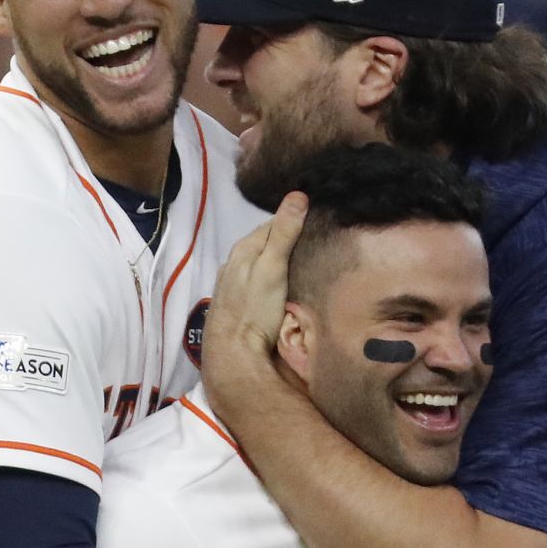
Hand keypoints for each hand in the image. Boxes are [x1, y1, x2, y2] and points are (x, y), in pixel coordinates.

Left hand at [200, 192, 308, 414]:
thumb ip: (284, 233)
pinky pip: (253, 281)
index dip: (293, 220)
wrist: (233, 353)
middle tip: (313, 241)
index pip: (272, 223)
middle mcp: (233, 262)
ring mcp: (230, 284)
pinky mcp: (233, 304)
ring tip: (298, 262)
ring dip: (274, 260)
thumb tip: (298, 195)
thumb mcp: (273, 268)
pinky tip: (276, 285)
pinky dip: (266, 278)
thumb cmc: (255, 309)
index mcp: (243, 249)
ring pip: (256, 263)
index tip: (316, 220)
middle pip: (263, 243)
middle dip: (284, 240)